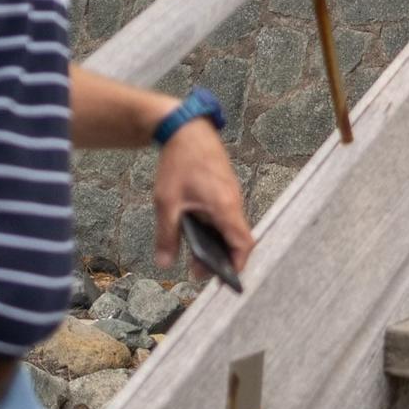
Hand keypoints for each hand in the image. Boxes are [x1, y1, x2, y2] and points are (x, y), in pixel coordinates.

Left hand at [150, 119, 254, 275]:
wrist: (186, 128)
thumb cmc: (179, 164)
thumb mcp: (167, 203)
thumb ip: (167, 235)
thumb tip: (165, 264)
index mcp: (225, 207)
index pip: (243, 243)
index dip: (237, 264)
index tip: (225, 279)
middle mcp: (233, 201)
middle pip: (238, 239)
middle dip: (222, 259)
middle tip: (198, 271)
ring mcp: (231, 194)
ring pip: (231, 227)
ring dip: (218, 243)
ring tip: (194, 255)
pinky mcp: (224, 188)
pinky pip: (226, 215)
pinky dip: (216, 229)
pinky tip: (196, 231)